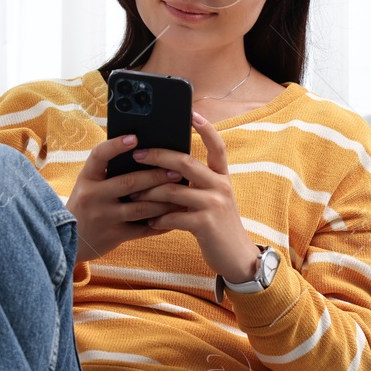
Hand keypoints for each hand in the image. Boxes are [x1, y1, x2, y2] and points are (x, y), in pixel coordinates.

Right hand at [65, 135, 185, 263]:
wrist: (71, 239)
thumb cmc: (88, 203)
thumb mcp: (90, 184)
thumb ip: (110, 171)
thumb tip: (145, 151)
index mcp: (87, 178)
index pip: (98, 156)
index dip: (116, 145)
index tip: (135, 137)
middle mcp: (93, 196)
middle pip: (129, 183)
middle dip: (156, 176)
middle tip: (177, 171)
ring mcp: (104, 217)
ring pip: (141, 208)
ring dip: (165, 201)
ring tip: (183, 193)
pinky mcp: (114, 235)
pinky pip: (144, 229)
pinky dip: (163, 222)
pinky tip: (177, 215)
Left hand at [127, 112, 260, 283]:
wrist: (237, 257)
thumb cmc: (218, 226)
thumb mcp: (214, 200)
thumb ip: (197, 185)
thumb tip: (165, 171)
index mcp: (222, 177)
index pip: (217, 146)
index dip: (206, 128)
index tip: (192, 113)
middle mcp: (220, 186)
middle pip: (185, 162)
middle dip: (157, 156)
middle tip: (137, 155)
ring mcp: (214, 205)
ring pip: (172, 190)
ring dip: (149, 192)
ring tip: (133, 194)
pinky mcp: (205, 224)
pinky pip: (172, 216)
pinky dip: (157, 218)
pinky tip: (149, 221)